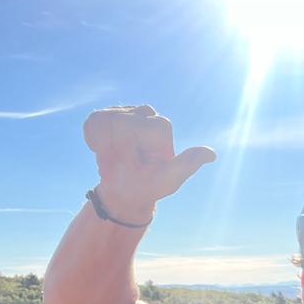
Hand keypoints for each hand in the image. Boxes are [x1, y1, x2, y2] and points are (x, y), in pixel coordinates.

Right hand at [83, 105, 215, 219]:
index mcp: (161, 127)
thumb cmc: (149, 186)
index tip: (137, 162)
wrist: (124, 191)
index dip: (131, 146)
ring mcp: (125, 112)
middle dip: (117, 147)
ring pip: (103, 120)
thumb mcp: (169, 180)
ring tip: (115, 157)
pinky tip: (103, 150)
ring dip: (104, 144)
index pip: (138, 126)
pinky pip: (92, 122)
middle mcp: (146, 113)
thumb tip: (211, 154)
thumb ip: (186, 164)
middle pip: (119, 121)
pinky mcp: (106, 115)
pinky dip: (93, 140)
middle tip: (125, 162)